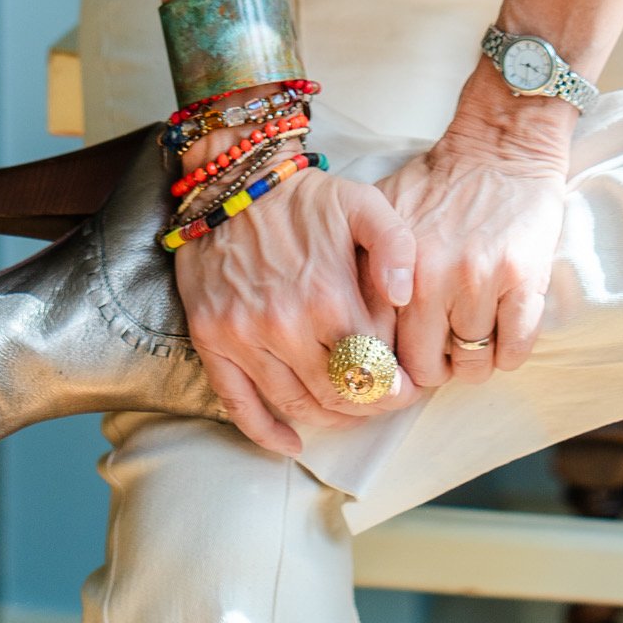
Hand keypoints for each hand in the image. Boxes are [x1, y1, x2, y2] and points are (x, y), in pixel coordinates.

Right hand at [175, 166, 415, 457]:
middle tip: (386, 398)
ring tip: (352, 409)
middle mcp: (284, 325)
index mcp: (327, 296)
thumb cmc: (304, 196)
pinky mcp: (212, 341)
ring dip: (331, 418)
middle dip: (371, 404)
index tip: (410, 384)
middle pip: (340, 394)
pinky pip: (239, 405)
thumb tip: (404, 297)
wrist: (232, 180)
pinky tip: (292, 442)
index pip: (374, 367)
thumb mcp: (363, 202)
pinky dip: (267, 433)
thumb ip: (396, 245)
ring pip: (297, 405)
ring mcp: (243, 337)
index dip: (399, 383)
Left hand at [379, 71, 570, 391]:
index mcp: (395, 265)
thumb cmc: (441, 182)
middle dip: (434, 368)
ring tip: (473, 338)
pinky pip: (514, 351)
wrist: (501, 147)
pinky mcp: (523, 280)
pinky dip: (508, 354)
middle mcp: (433, 277)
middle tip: (442, 351)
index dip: (392, 360)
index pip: (382, 346)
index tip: (403, 355)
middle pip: (426, 368)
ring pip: (473, 366)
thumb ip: (363, 263)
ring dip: (474, 362)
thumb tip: (339, 317)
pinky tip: (502, 333)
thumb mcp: (384, 212)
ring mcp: (480, 279)